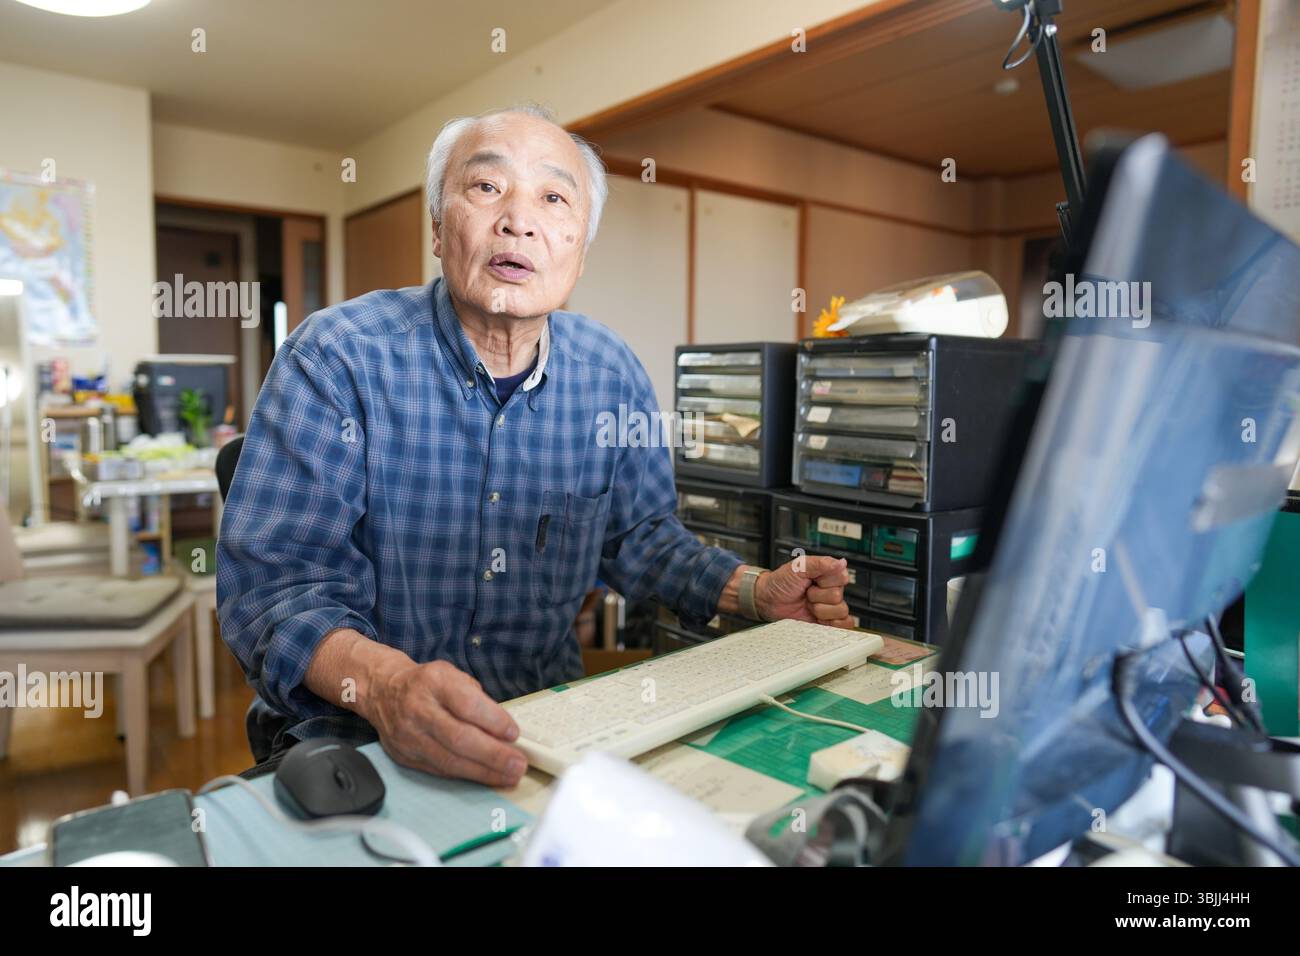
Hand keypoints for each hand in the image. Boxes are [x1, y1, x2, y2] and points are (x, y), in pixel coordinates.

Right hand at [369, 659, 526, 787]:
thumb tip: (503, 729)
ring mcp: (408, 735)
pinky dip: (466, 775)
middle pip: (459, 738)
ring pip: (449, 760)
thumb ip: (477, 699)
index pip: (467, 704)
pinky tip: (485, 777)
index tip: (514, 734)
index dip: (493, 721)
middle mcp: (418, 709)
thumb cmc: (427, 683)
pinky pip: (439, 770)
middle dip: (493, 755)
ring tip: (508, 776)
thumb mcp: (452, 675)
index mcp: (434, 682)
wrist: (383, 691)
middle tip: (518, 764)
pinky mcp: (404, 756)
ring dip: (483, 772)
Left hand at [756, 554, 853, 627]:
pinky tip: (819, 618)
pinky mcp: (828, 621)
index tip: (813, 580)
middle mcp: (832, 589)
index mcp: (828, 573)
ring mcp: (830, 606)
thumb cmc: (781, 582)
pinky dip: (833, 624)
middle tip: (806, 593)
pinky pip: (845, 624)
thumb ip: (820, 563)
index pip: (842, 577)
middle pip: (838, 596)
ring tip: (808, 605)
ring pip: (841, 611)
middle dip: (817, 596)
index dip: (825, 582)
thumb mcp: (798, 567)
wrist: (769, 601)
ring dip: (819, 610)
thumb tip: (841, 563)